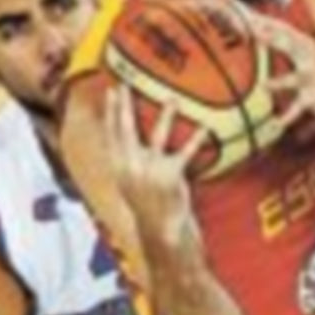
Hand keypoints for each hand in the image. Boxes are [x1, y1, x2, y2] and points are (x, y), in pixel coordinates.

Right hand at [105, 85, 207, 245]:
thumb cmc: (148, 202)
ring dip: (166, 116)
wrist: (160, 230)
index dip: (109, 112)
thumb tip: (125, 134)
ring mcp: (150, 171)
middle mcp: (130, 166)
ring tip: (173, 98)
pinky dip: (196, 139)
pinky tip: (205, 127)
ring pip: (157, 136)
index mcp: (119, 167)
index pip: (110, 134)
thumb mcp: (130, 181)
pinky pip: (185, 153)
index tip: (110, 90)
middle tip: (126, 84)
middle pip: (126, 129)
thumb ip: (127, 158)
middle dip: (124, 106)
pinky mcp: (171, 176)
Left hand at [249, 8, 314, 139]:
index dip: (268, 23)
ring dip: (280, 84)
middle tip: (254, 32)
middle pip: (289, 45)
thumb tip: (262, 29)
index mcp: (307, 45)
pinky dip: (289, 116)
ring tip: (264, 86)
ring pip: (294, 80)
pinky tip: (277, 123)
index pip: (285, 30)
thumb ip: (286, 43)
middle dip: (272, 38)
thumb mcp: (308, 54)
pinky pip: (300, 108)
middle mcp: (311, 58)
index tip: (249, 16)